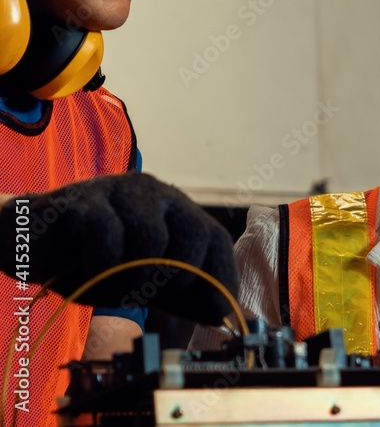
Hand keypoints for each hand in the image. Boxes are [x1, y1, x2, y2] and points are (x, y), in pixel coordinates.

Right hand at [0, 173, 237, 324]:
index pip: (216, 239)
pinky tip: (86, 273)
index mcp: (177, 212)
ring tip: (110, 286)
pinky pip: (106, 234)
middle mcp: (156, 194)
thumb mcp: (146, 285)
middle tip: (150, 297)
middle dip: (179, 277)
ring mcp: (120, 191)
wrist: (31, 250)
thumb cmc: (94, 264)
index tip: (211, 310)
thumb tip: (223, 313)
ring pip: (151, 237)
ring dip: (133, 277)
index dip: (219, 277)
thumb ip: (183, 295)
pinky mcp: (83, 198)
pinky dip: (100, 266)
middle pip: (193, 233)